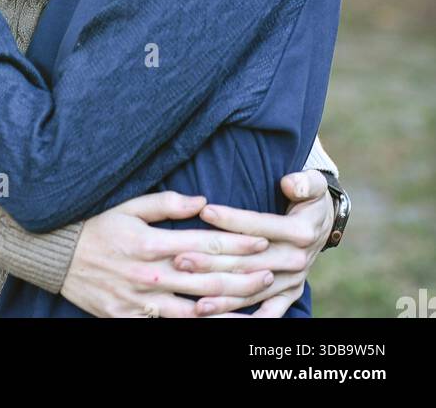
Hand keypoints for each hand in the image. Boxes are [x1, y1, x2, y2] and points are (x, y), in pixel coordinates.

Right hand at [61, 193, 280, 317]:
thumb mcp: (129, 206)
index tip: (263, 240)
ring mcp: (144, 301)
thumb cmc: (96, 226)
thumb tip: (203, 201)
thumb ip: (167, 204)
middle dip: (244, 275)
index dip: (237, 243)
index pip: (205, 244)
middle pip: (208, 278)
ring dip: (230, 305)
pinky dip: (201, 325)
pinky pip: (174, 325)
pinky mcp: (133, 318)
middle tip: (273, 271)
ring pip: (197, 309)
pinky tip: (221, 323)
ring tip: (259, 303)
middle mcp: (152, 274)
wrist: (57, 257)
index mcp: (153, 243)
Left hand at [176, 169, 333, 316]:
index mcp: (300, 232)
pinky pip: (267, 313)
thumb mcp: (314, 185)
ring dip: (222, 297)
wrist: (324, 223)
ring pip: (251, 290)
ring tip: (193, 300)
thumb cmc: (310, 198)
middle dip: (213, 262)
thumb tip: (290, 183)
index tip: (204, 212)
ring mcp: (292, 281)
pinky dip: (244, 321)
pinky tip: (220, 322)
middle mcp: (296, 260)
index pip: (259, 226)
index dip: (233, 219)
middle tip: (181, 259)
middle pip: (248, 263)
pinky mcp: (289, 295)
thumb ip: (305, 182)